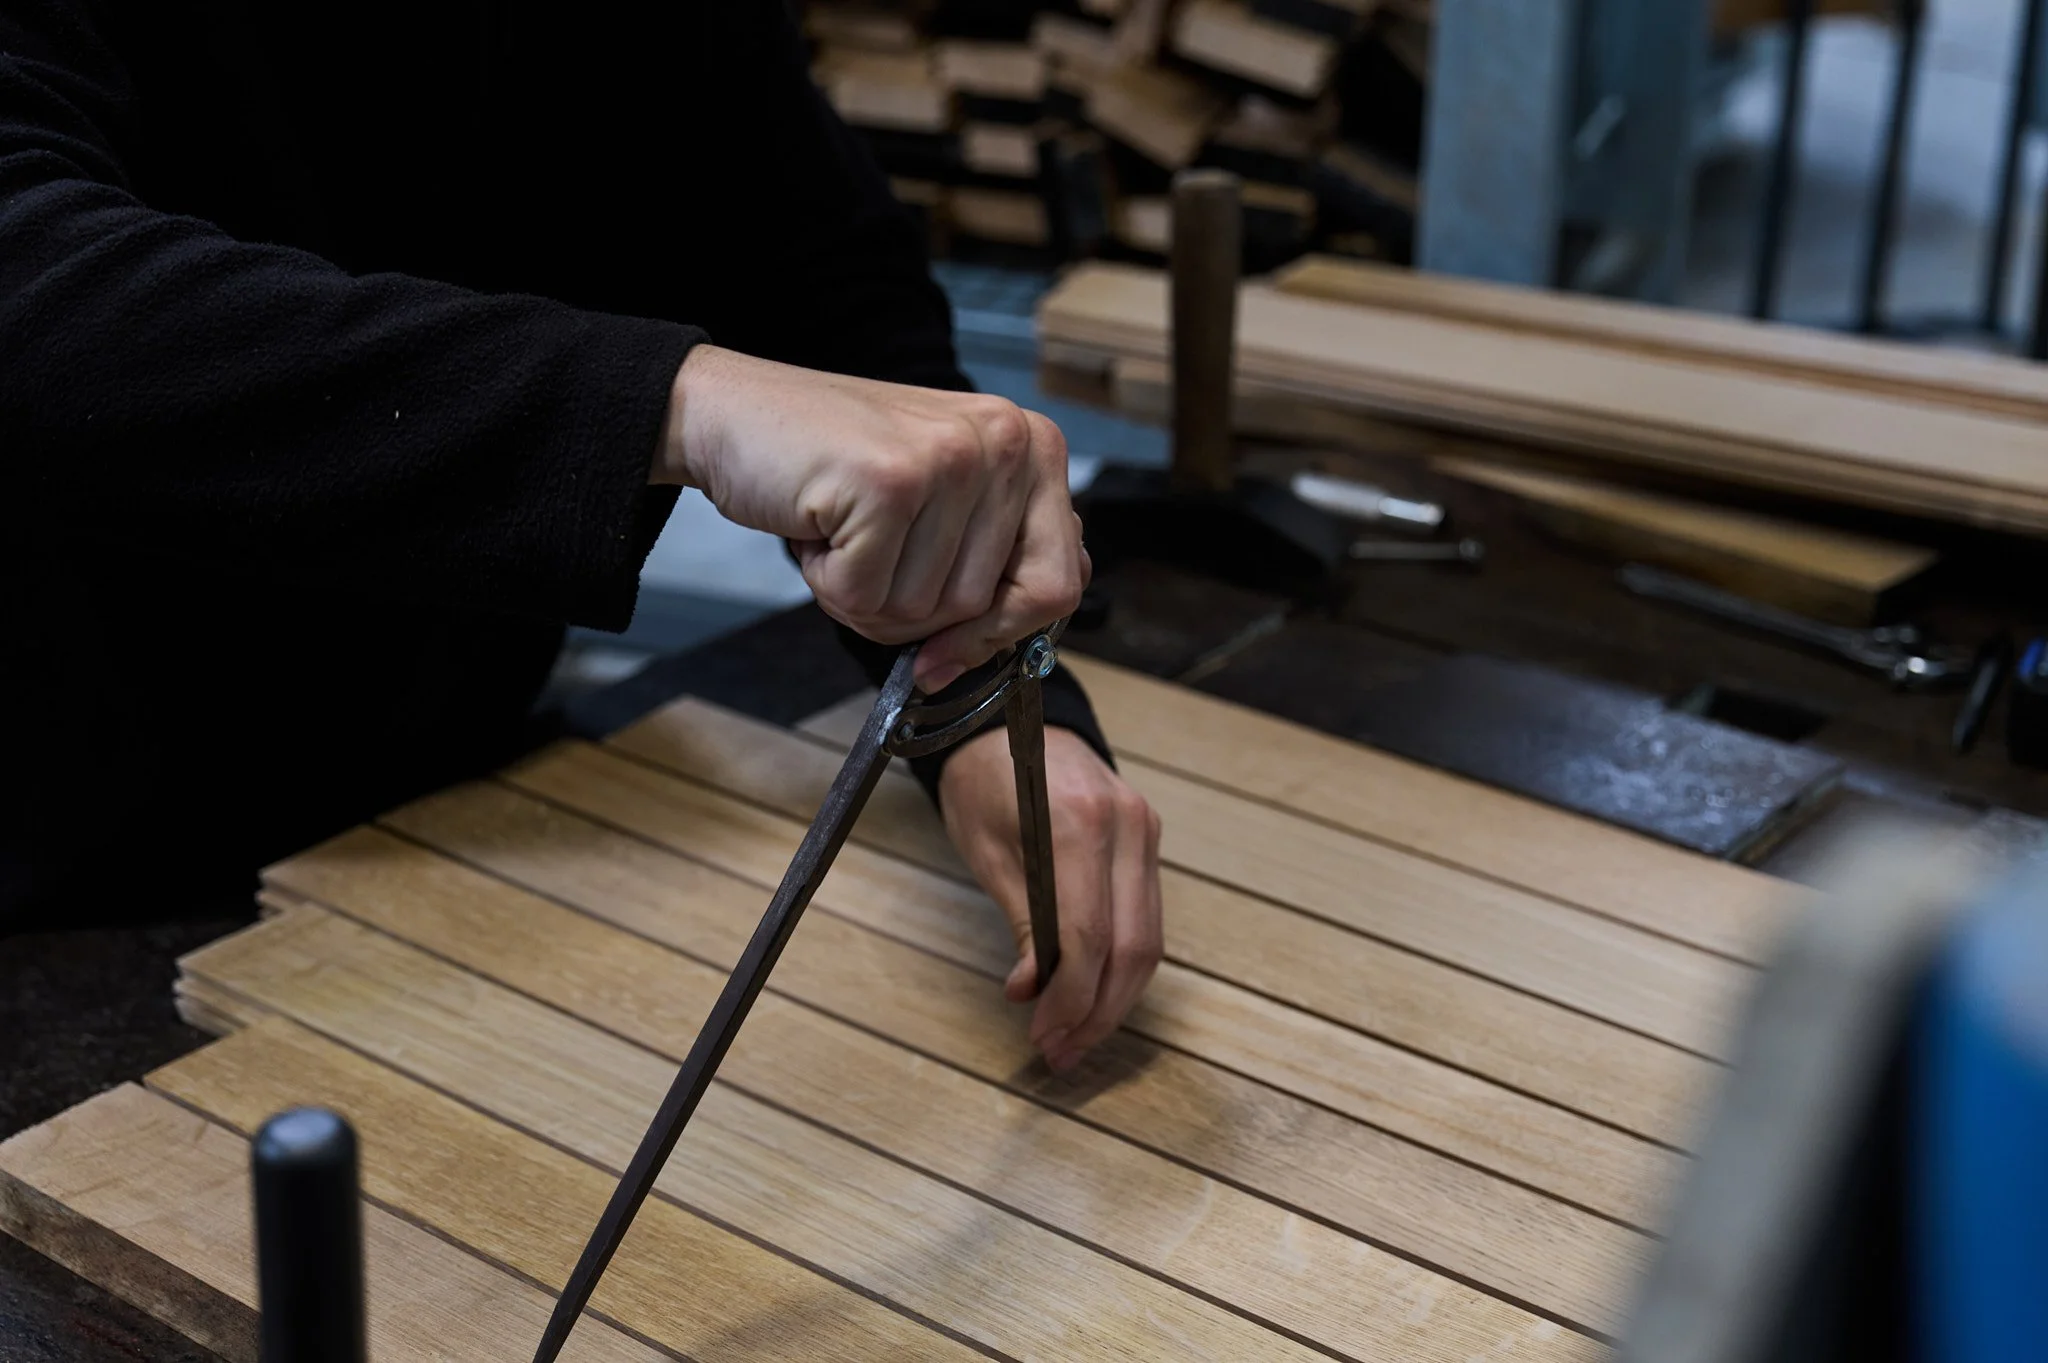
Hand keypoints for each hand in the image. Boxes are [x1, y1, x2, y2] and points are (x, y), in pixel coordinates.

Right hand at [659, 345, 1086, 690]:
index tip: (946, 653)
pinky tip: (817, 527)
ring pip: (928, 611)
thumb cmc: (835, 464)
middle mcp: (1007, 443)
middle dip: (919, 615)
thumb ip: (993, 557)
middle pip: (988, 607)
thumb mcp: (939, 503)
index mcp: (1033, 446)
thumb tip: (1013, 640)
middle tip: (870, 564)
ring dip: (867, 596)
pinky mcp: (890, 483)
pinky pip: (869, 598)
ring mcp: (950, 459)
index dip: (999, 632)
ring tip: (842, 531)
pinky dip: (830, 583)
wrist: (734, 413)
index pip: (1062, 581)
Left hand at [938, 726, 1163, 1072]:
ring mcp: (1144, 830)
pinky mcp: (1147, 838)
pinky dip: (1122, 963)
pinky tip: (1093, 994)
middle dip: (1098, 1012)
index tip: (1043, 1035)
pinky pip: (1146, 916)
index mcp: (1078, 825)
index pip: (1089, 937)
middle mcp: (1127, 826)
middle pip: (1133, 948)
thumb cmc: (982, 779)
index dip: (1070, 999)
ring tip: (1075, 1037)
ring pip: (1149, 939)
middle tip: (1061, 1052)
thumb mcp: (987, 852)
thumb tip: (1032, 992)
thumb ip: (1022, 923)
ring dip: (1115, 998)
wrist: (1008, 713)